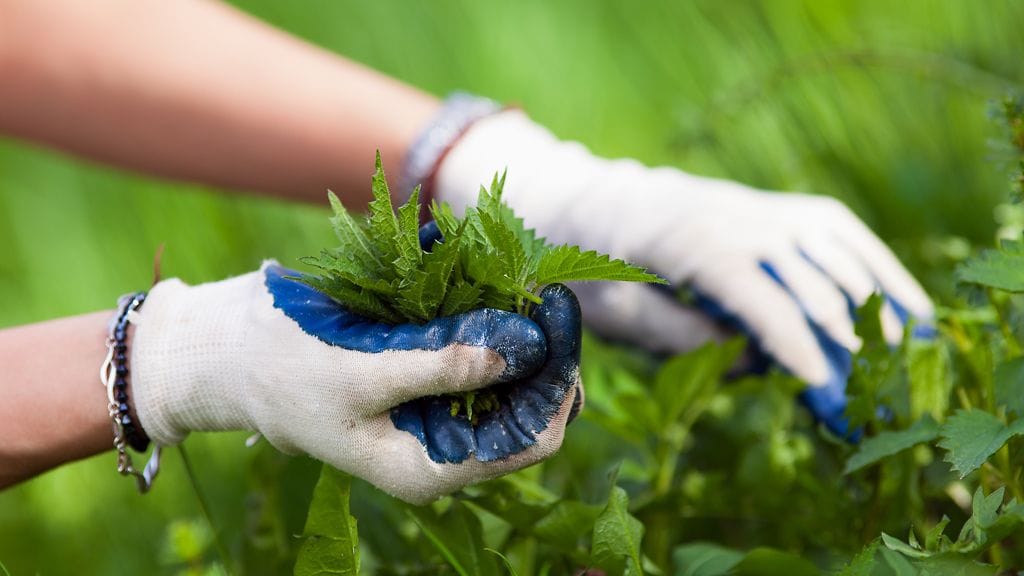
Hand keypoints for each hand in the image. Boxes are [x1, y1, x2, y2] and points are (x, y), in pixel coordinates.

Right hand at [131, 261, 582, 503]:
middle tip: (546, 289)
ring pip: (509, 371)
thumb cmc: (283, 371)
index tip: (558, 318)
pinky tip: (487, 276)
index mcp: (431, 466)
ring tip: (520, 277)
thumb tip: (523, 349)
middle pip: (528, 403)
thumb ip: (444, 365)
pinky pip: (475, 345)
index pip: (530, 438)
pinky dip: (486, 312)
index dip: (555, 382)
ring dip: (519, 326)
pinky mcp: (424, 370)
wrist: (224, 351)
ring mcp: (435, 406)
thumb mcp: (363, 374)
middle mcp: (443, 443)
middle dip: (542, 350)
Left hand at [433, 110, 931, 435]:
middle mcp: (734, 215)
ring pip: (837, 249)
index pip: (755, 293)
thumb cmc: (594, 263)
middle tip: (871, 390)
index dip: (791, 340)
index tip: (822, 383)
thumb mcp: (615, 311)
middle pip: (807, 275)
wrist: (596, 201)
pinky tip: (905, 304)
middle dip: (843, 335)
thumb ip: (679, 337)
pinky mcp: (777, 208)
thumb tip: (751, 360)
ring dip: (874, 302)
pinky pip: (839, 231)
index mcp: (686, 241)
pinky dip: (877, 266)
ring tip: (903, 355)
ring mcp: (761, 206)